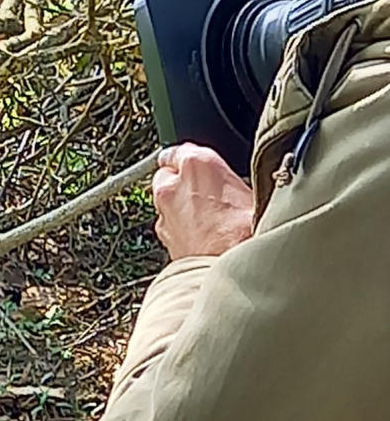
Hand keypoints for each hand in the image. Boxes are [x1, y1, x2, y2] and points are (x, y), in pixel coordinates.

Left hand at [152, 144, 253, 260]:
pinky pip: (170, 224)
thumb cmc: (247, 234)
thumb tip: (248, 181)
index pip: (182, 149)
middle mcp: (172, 184)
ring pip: (167, 200)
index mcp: (197, 163)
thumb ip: (237, 180)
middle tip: (208, 193)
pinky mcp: (163, 236)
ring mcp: (164, 211)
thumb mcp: (257, 194)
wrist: (229, 271)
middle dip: (183, 181)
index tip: (203, 167)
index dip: (194, 160)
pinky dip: (180, 226)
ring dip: (180, 205)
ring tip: (209, 218)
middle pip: (169, 174)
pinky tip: (203, 236)